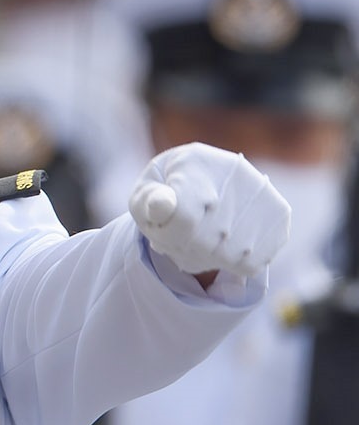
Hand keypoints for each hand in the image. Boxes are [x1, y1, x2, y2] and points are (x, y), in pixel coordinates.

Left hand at [128, 143, 290, 281]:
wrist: (200, 184)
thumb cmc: (165, 194)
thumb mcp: (144, 197)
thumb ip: (148, 203)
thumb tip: (163, 206)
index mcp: (193, 160)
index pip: (184, 218)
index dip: (168, 236)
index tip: (161, 228)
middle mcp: (236, 169)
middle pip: (208, 240)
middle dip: (184, 249)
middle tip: (178, 236)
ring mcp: (263, 192)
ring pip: (232, 254)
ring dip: (207, 258)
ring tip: (197, 239)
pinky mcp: (280, 214)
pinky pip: (253, 261)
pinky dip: (231, 264)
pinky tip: (221, 245)